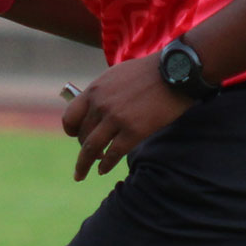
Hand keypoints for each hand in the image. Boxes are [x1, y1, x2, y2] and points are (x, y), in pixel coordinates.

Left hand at [58, 55, 191, 180]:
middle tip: (87, 158)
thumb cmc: (149, 73)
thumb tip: (94, 109)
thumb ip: (102, 93)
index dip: (71, 130)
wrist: (175, 72)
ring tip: (83, 174)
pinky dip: (105, 165)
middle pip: (81, 135)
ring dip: (85, 164)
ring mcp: (116, 118)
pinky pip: (113, 154)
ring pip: (91, 148)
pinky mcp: (134, 131)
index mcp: (94, 90)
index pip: (70, 116)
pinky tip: (103, 170)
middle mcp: (101, 104)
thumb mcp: (116, 76)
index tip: (75, 136)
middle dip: (82, 149)